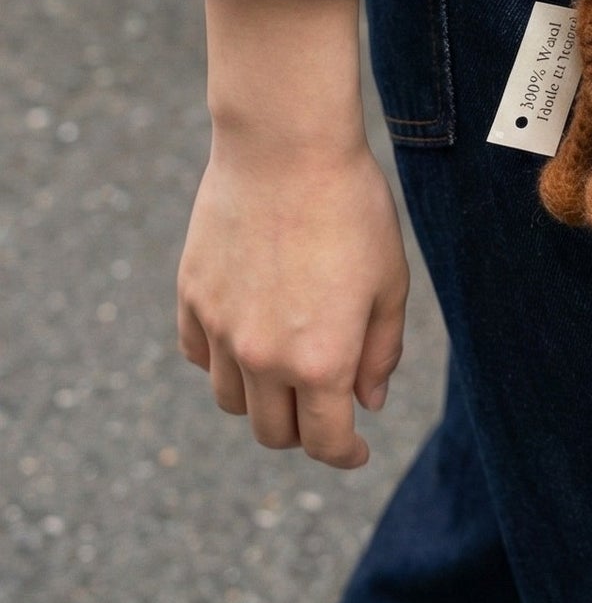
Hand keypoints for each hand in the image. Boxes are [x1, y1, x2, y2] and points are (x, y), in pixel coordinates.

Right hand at [177, 0, 409, 468]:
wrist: (286, 148)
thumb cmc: (352, 210)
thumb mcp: (389, 283)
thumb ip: (381, 351)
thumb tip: (367, 400)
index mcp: (320, 362)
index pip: (325, 442)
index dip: (345, 454)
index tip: (355, 449)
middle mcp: (262, 357)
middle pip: (272, 432)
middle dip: (303, 431)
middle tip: (325, 408)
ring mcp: (219, 329)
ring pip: (231, 399)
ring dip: (261, 399)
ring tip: (286, 370)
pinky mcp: (191, 296)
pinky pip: (197, 355)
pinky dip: (220, 360)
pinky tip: (246, 337)